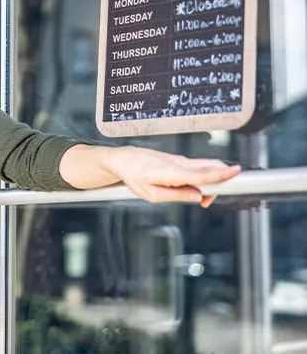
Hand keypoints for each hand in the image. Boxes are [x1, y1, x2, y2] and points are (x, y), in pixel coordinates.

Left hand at [106, 146, 240, 207]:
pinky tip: (191, 187)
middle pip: (209, 168)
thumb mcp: (151, 194)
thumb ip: (177, 196)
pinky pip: (197, 167)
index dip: (221, 174)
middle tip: (206, 201)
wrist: (123, 160)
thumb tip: (197, 197)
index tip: (237, 172)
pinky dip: (201, 177)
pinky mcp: (179, 159)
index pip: (202, 173)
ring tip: (197, 196)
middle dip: (218, 184)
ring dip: (209, 182)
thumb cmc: (133, 176)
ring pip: (205, 167)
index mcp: (171, 172)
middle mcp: (178, 163)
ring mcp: (180, 159)